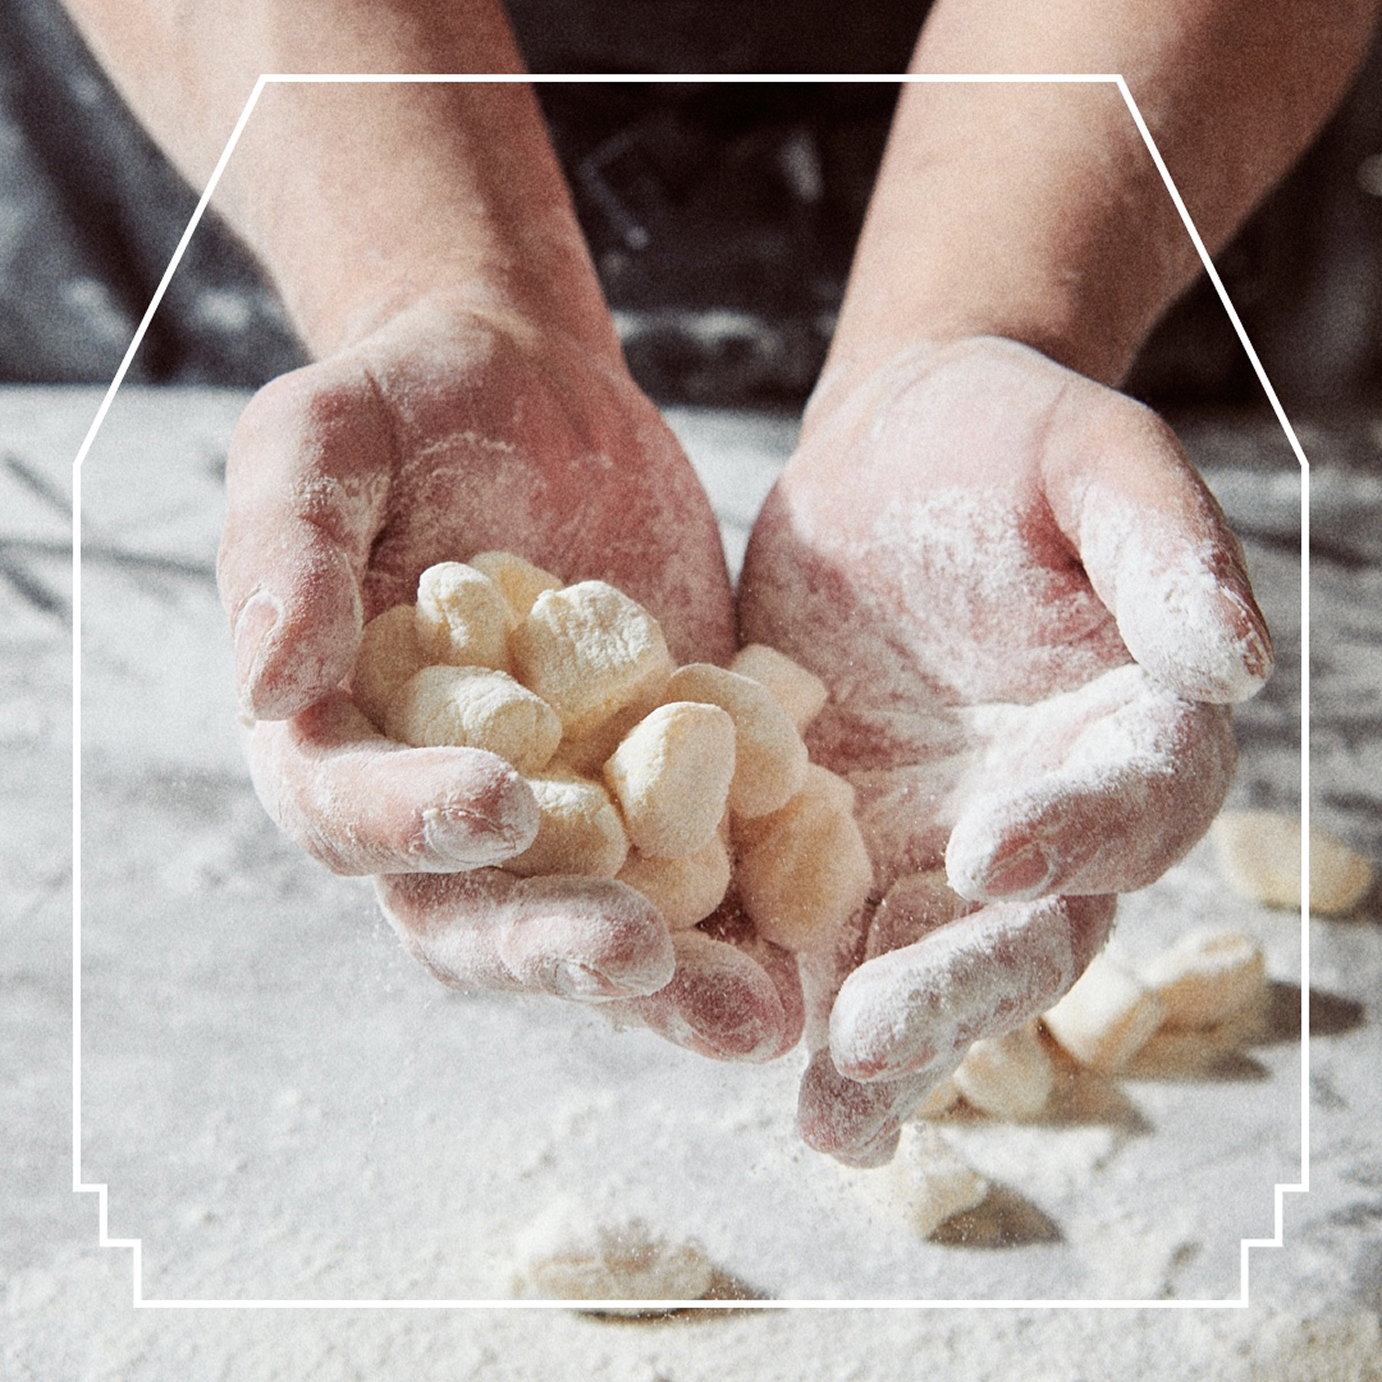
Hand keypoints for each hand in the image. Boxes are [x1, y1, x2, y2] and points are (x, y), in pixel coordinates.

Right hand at [218, 294, 801, 1061]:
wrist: (531, 389)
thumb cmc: (407, 403)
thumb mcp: (322, 439)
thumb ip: (285, 550)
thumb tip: (267, 687)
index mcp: (341, 738)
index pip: (352, 814)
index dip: (413, 822)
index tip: (505, 800)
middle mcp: (443, 799)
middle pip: (477, 910)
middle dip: (552, 942)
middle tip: (639, 958)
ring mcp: (559, 803)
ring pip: (596, 919)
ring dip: (667, 981)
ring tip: (752, 1016)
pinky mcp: (653, 782)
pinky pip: (695, 865)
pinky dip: (750, 909)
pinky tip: (813, 938)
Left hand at [739, 336, 1269, 1162]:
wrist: (888, 454)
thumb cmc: (1006, 437)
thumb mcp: (1091, 457)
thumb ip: (1163, 550)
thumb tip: (1231, 666)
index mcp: (1128, 732)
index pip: (1128, 805)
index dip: (1075, 834)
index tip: (992, 852)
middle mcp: (1040, 815)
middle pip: (1025, 929)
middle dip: (954, 989)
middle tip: (872, 1041)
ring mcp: (933, 839)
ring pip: (921, 959)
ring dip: (878, 1044)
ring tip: (830, 1119)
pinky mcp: (835, 836)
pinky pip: (816, 921)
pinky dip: (781, 980)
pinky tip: (735, 1033)